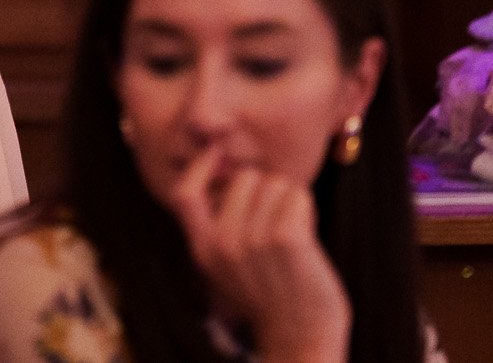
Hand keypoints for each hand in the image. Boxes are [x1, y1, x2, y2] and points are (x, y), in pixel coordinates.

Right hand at [165, 150, 350, 362]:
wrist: (302, 338)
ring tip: (292, 239)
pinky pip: (298, 196)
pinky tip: (308, 237)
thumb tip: (224, 167)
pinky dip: (308, 209)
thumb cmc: (272, 295)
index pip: (184, 193)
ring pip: (276, 185)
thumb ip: (218, 225)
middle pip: (245, 178)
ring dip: (290, 204)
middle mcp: (223, 244)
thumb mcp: (228, 266)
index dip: (201, 167)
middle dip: (265, 192)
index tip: (217, 153)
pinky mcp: (285, 239)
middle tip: (276, 226)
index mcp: (203, 249)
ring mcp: (253, 240)